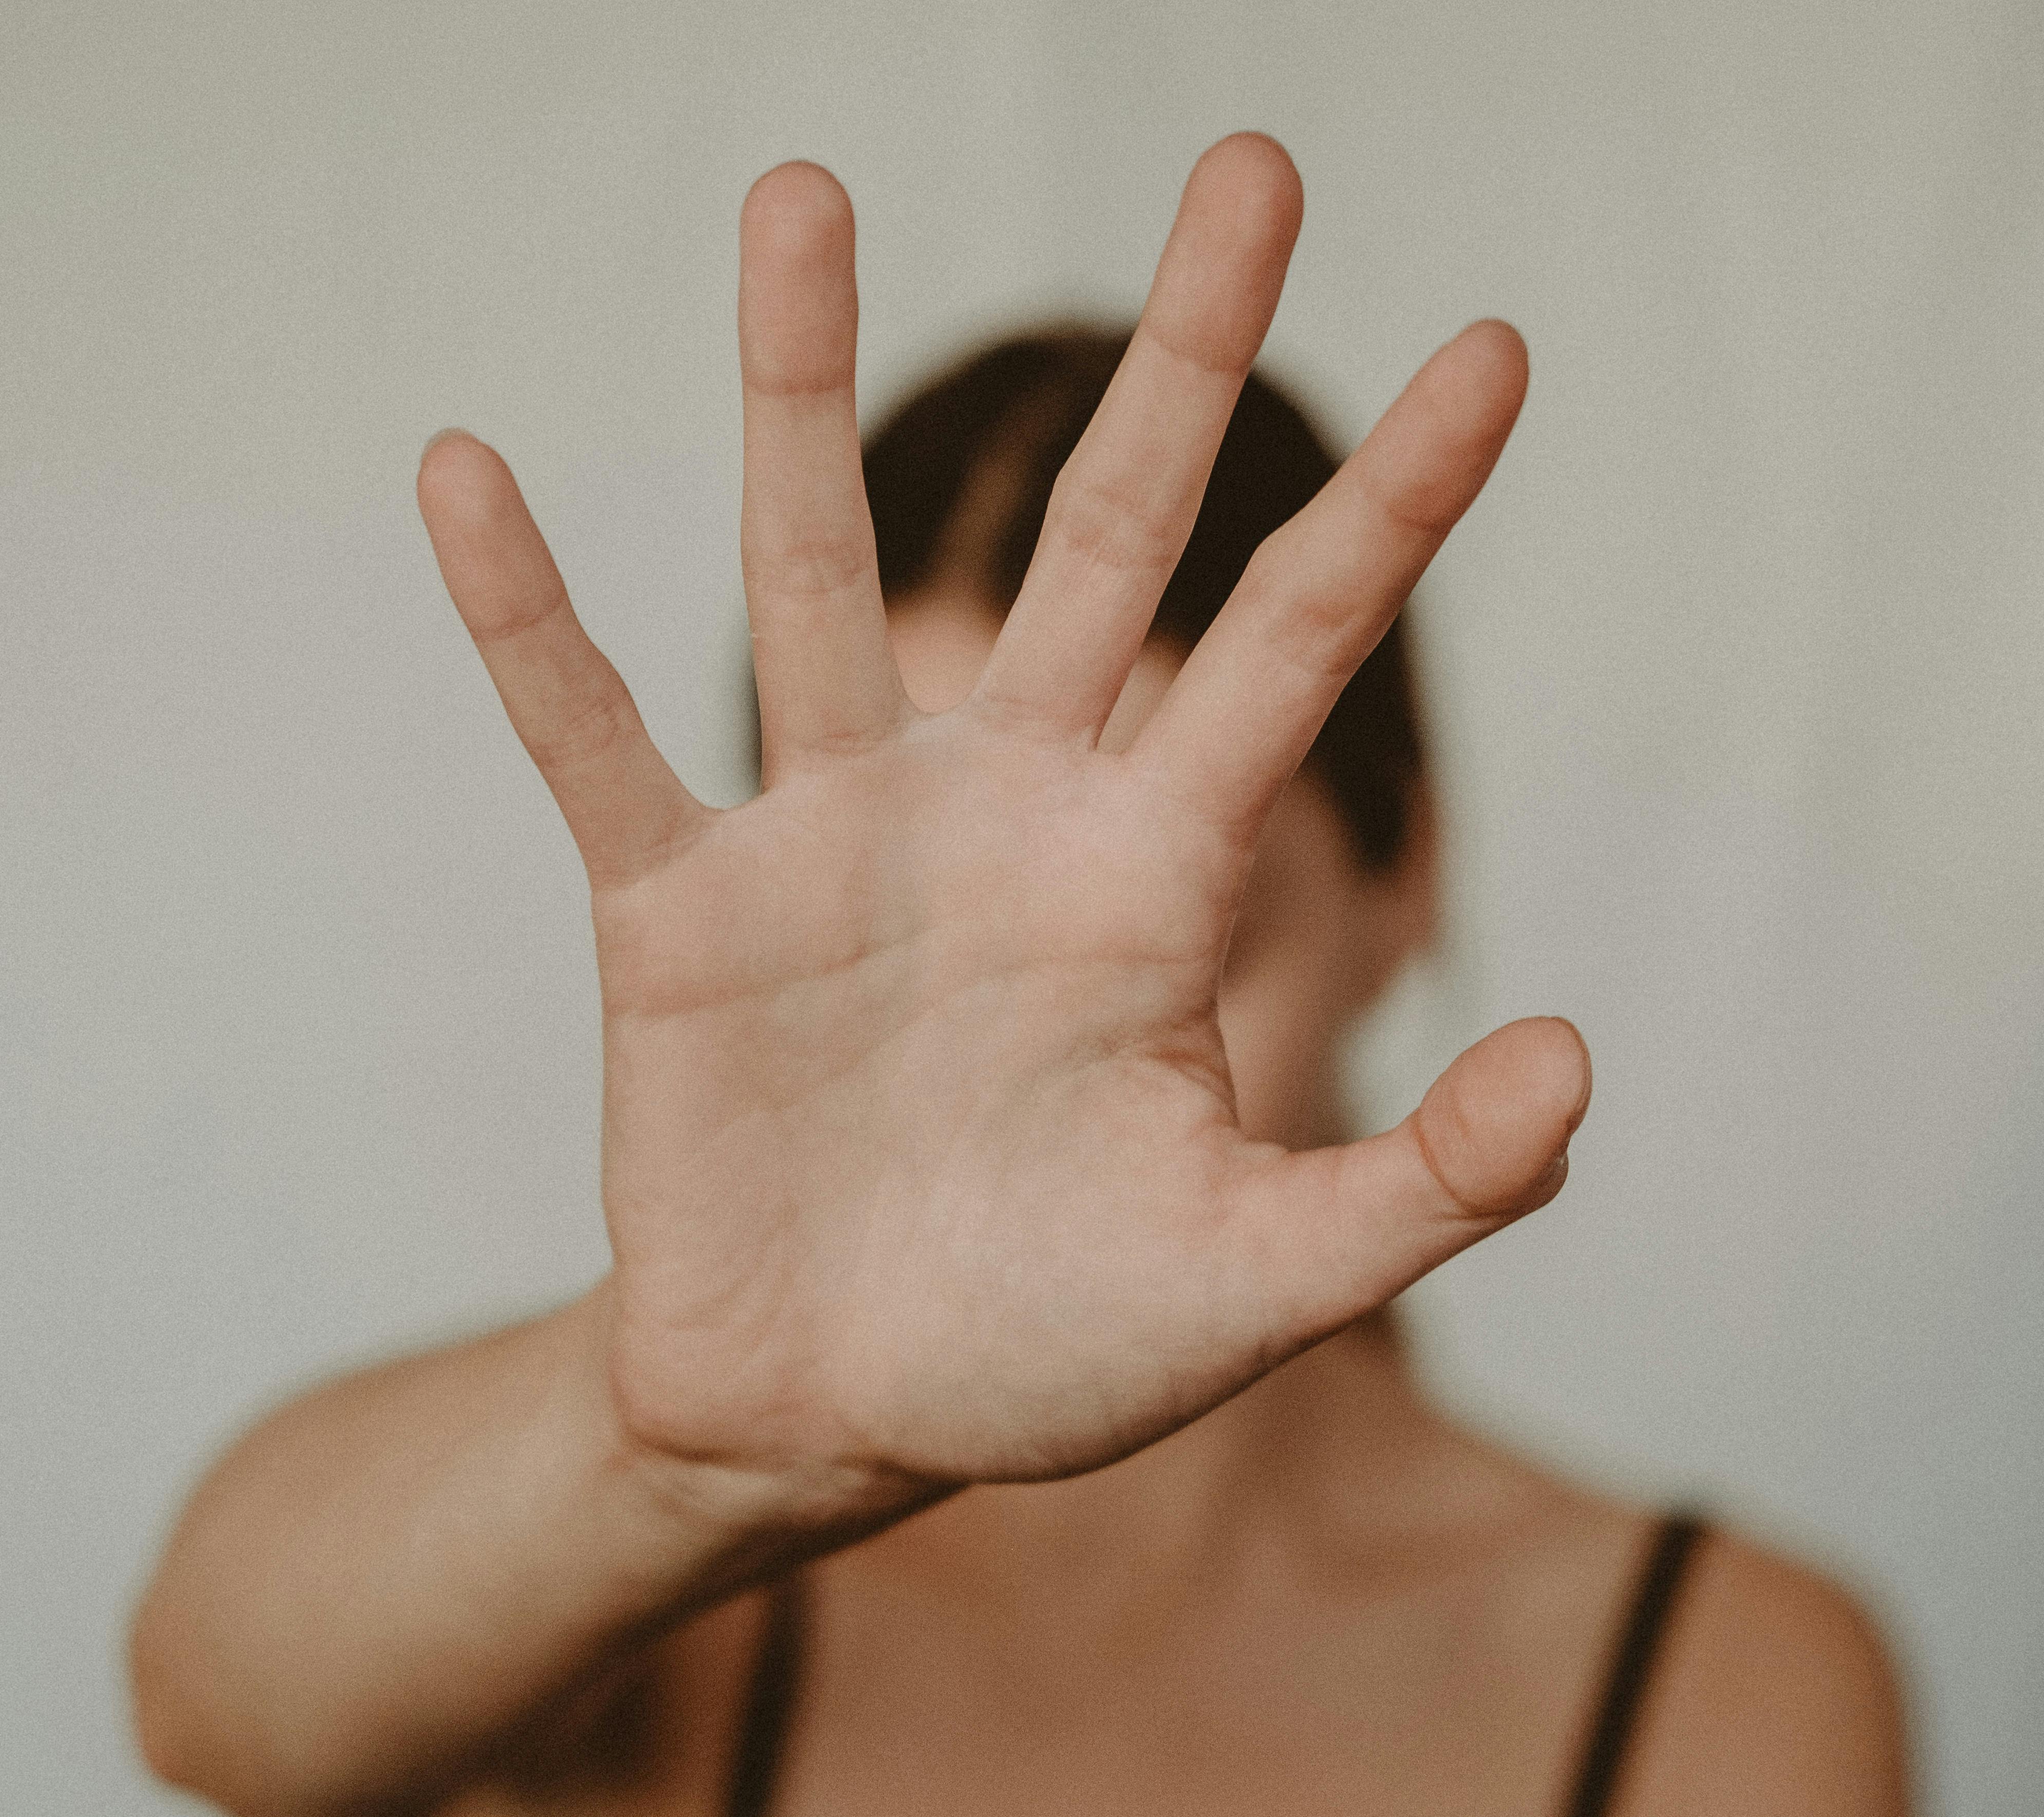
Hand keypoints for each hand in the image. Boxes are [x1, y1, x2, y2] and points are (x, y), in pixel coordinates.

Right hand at [416, 135, 1586, 1499]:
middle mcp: (1000, 810)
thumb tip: (1576, 1067)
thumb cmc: (1049, 1347)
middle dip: (1179, 361)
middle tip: (1256, 163)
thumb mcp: (1252, 1283)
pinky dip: (528, 619)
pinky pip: (590, 737)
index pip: (1294, 649)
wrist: (834, 1426)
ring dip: (803, 385)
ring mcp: (828, 843)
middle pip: (1107, 541)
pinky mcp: (672, 913)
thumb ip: (1422, 1190)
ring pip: (815, 569)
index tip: (1504, 351)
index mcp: (1148, 876)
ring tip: (800, 189)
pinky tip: (467, 471)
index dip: (1395, 509)